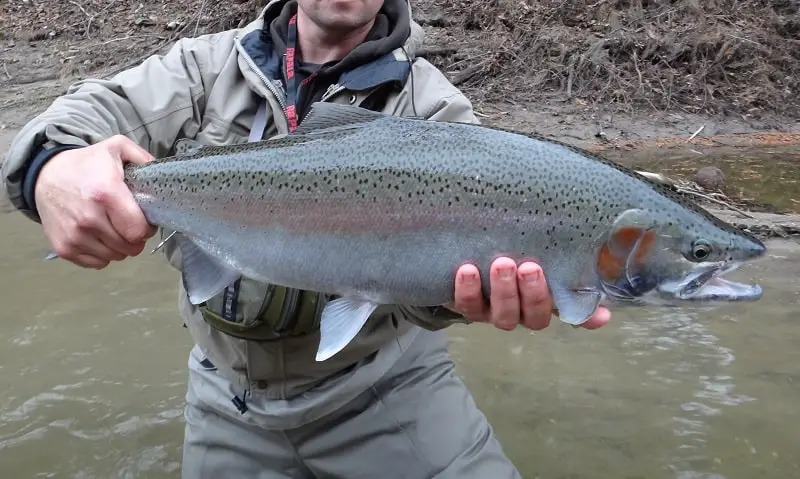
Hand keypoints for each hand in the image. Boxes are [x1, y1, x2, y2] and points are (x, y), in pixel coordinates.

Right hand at [35, 135, 156, 268]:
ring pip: (115, 257)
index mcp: (105, 193)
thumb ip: (144, 158)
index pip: (138, 231)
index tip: (144, 221)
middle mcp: (88, 218)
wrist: (44, 176)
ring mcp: (74, 236)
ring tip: (114, 228)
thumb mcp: (116, 148)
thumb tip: (162, 174)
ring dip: (120, 247)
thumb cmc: (86, 165)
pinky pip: (97, 263)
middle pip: (129, 247)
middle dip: (135, 238)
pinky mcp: (64, 247)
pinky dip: (103, 254)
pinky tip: (100, 237)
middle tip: (129, 224)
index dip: (147, 229)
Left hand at [446, 257, 610, 330]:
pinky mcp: (464, 304)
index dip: (585, 318)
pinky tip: (467, 269)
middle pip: (531, 317)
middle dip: (533, 294)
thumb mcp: (534, 254)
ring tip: (501, 264)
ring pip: (501, 314)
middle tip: (530, 267)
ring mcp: (490, 311)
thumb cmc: (506, 253)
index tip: (602, 314)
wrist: (458, 256)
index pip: (569, 314)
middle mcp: (518, 313)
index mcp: (539, 302)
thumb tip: (601, 279)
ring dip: (503, 291)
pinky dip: (467, 289)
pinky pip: (466, 304)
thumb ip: (560, 262)